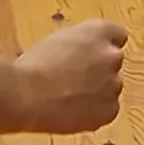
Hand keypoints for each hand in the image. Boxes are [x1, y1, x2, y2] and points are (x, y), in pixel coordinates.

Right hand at [9, 19, 130, 132]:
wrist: (26, 95)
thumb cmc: (32, 66)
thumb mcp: (56, 41)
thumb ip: (79, 45)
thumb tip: (81, 56)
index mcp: (98, 31)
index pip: (117, 34)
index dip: (103, 45)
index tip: (92, 53)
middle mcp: (112, 55)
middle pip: (113, 61)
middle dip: (99, 69)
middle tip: (75, 78)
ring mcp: (114, 84)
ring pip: (111, 87)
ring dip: (97, 91)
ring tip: (68, 98)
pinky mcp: (110, 110)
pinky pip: (107, 110)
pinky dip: (94, 112)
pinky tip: (71, 112)